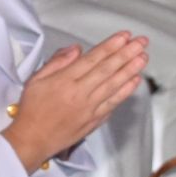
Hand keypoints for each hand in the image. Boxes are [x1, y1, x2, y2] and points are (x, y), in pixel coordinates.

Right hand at [2, 34, 149, 172]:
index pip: (93, 59)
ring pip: (114, 85)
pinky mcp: (94, 120)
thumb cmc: (32, 110)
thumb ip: (57, 62)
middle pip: (108, 70)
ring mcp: (90, 108)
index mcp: (65, 81)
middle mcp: (80, 93)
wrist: (32, 140)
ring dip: (131, 70)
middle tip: (141, 42)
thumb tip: (76, 49)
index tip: (124, 36)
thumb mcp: (35, 80)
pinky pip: (113, 103)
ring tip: (143, 57)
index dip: (110, 46)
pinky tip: (135, 81)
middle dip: (126, 53)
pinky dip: (125, 91)